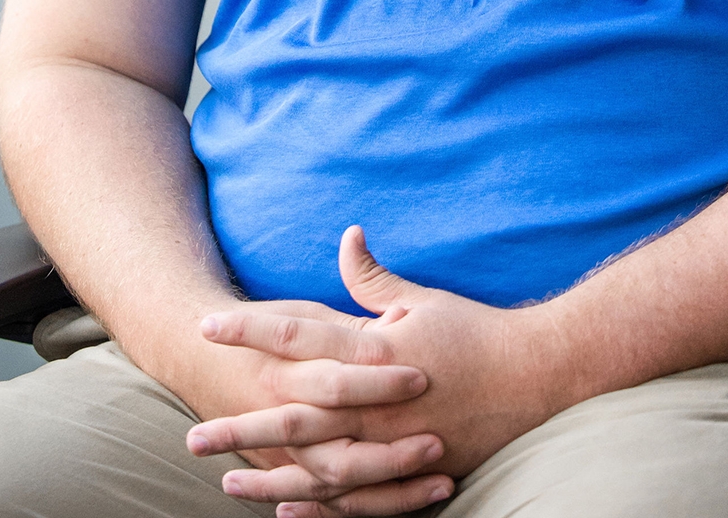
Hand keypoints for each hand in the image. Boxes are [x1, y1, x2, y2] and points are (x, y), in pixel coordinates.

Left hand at [188, 227, 570, 513]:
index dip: (251, 330)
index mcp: (374, 349)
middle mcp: (374, 401)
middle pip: (292, 414)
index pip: (299, 335)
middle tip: (192, 436)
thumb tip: (347, 236)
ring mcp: (390, 444)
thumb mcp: (423, 298)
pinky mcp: (409, 474)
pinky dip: (317, 507)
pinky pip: (354, 498)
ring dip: (267, 476)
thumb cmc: (476, 332)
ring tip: (224, 481)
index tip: (207, 327)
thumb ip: (375, 278)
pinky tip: (282, 511)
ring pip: (316, 467)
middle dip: (240, 423)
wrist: (535, 378)